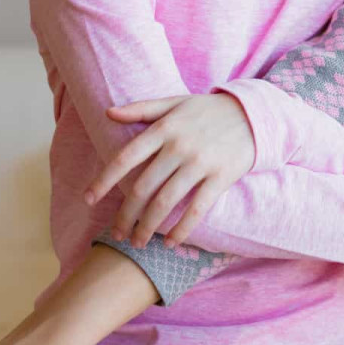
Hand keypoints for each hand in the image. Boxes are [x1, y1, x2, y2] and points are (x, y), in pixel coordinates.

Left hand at [86, 93, 255, 246]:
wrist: (255, 114)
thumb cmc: (209, 110)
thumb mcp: (175, 102)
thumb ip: (142, 108)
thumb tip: (107, 112)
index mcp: (165, 128)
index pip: (126, 157)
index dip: (104, 180)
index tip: (88, 199)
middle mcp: (180, 146)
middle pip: (143, 187)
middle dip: (125, 214)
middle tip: (116, 233)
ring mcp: (201, 163)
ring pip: (166, 202)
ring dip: (148, 226)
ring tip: (137, 242)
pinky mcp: (221, 177)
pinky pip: (198, 209)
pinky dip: (182, 229)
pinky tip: (171, 242)